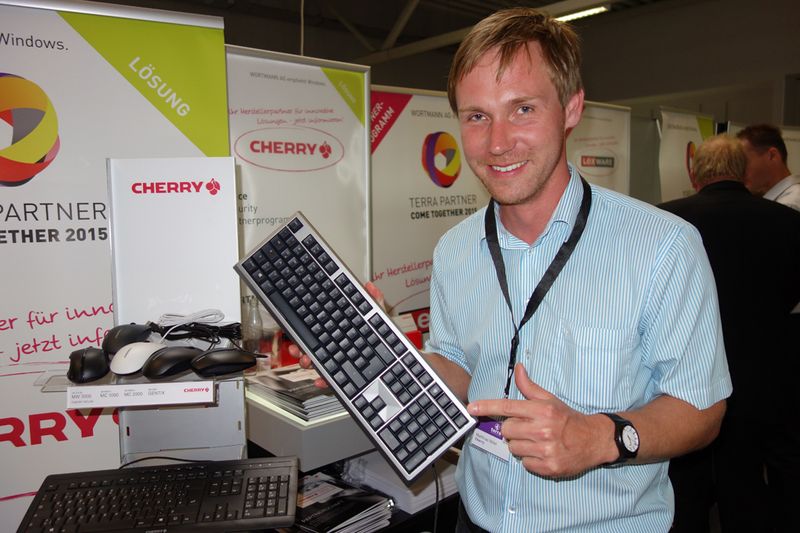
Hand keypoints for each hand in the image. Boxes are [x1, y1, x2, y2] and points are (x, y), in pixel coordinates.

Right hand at [295, 281, 386, 388]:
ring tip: (307, 361)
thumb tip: (370, 286)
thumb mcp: (380, 319)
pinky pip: (331, 380)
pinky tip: (321, 379)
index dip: (308, 328)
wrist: (395, 365)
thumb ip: (375, 302)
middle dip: (300, 347)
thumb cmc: (385, 340)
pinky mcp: (344, 378)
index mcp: (343, 332)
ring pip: (317, 363)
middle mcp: (338, 348)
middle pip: (313, 346)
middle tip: (297, 347)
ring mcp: (339, 363)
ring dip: (308, 362)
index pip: (322, 329)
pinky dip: (324, 381)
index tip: (298, 328)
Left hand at [467, 363, 611, 477]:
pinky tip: (542, 453)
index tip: (472, 408)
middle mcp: (543, 429)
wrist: (594, 440)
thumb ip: (530, 387)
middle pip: (506, 430)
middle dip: (513, 429)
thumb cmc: (568, 419)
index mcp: (542, 410)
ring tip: (537, 441)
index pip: (508, 407)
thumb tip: (518, 368)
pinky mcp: (548, 467)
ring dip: (521, 445)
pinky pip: (524, 463)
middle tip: (528, 428)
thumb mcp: (550, 400)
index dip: (487, 407)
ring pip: (513, 448)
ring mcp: (546, 450)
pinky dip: (530, 459)